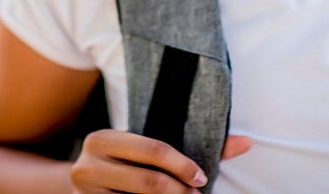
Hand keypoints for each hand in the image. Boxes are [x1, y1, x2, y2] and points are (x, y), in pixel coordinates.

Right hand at [70, 129, 252, 192]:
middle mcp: (87, 164)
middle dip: (180, 192)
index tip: (202, 179)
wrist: (82, 183)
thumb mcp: (145, 149)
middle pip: (149, 182)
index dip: (183, 166)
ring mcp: (85, 192)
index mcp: (103, 139)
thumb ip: (193, 146)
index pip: (153, 150)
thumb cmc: (126, 163)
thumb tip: (246, 143)